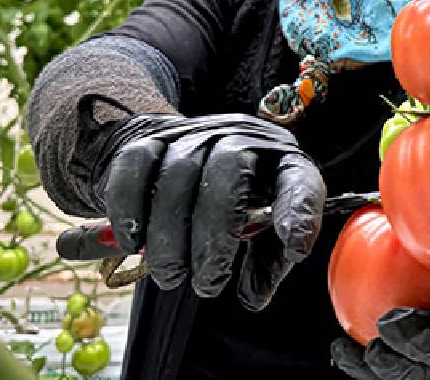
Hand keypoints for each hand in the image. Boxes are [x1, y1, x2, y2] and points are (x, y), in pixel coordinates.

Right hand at [91, 111, 326, 307]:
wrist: (181, 157)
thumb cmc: (234, 203)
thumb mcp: (262, 231)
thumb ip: (264, 264)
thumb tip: (253, 296)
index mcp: (283, 163)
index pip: (300, 180)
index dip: (300, 213)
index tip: (295, 250)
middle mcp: (243, 138)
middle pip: (228, 173)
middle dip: (214, 236)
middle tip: (205, 284)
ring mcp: (196, 133)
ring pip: (178, 174)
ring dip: (170, 235)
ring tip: (171, 275)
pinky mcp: (152, 136)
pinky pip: (136, 165)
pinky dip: (129, 208)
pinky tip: (133, 243)